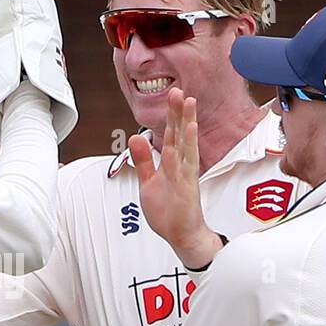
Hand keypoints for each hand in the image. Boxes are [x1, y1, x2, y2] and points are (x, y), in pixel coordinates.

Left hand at [131, 89, 222, 268]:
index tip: (171, 96)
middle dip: (177, 112)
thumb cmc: (168, 211)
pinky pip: (189, 162)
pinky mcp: (189, 185)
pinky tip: (190, 131)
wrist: (181, 235)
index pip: (169, 135)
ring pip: (186, 143)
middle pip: (178, 133)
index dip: (169, 116)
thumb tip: (136, 138)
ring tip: (188, 101)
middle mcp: (180, 165)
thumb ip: (143, 161)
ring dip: (187, 122)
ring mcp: (185, 174)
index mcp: (170, 164)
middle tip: (178, 90)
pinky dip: (189, 146)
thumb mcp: (148, 182)